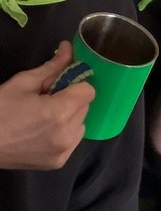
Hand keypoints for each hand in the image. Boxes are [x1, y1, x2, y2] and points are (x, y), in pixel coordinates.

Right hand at [0, 42, 93, 169]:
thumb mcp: (22, 83)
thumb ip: (52, 67)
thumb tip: (68, 48)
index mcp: (58, 113)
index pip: (88, 91)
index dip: (75, 84)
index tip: (59, 84)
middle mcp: (66, 135)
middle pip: (85, 107)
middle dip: (70, 99)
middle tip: (45, 100)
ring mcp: (63, 152)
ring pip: (81, 124)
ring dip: (69, 117)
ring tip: (43, 117)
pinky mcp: (58, 162)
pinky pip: (73, 140)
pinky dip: (65, 133)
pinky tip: (44, 131)